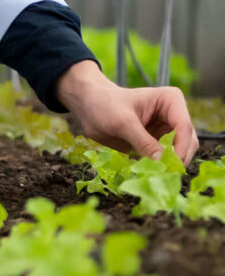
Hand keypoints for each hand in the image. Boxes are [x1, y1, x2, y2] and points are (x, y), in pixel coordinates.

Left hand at [54, 60, 199, 163]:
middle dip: (177, 159)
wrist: (88, 104)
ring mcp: (167, 130)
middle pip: (187, 143)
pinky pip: (167, 159)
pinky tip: (149, 171)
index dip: (180, 148)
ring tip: (154, 174)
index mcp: (170, 100)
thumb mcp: (122, 122)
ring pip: (180, 153)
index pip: (184, 127)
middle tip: (162, 174)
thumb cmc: (104, 104)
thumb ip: (143, 142)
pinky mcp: (159, 143)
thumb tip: (161, 163)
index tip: (169, 165)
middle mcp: (174, 115)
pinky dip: (161, 167)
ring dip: (170, 165)